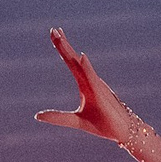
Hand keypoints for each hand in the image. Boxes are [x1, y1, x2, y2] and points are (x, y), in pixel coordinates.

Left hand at [32, 28, 143, 144]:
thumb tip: (37, 116)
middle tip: (53, 29)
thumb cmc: (103, 124)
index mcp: (84, 84)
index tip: (54, 33)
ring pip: (81, 65)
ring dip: (70, 51)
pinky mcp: (101, 95)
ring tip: (61, 37)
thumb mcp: (76, 121)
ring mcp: (96, 86)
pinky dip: (86, 67)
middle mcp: (90, 81)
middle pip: (73, 59)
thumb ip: (58, 118)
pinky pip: (92, 78)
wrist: (123, 132)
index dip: (62, 48)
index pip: (70, 62)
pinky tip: (81, 57)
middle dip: (63, 44)